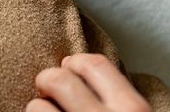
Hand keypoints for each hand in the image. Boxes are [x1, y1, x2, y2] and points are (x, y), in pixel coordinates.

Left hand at [26, 54, 151, 111]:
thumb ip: (119, 99)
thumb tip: (81, 74)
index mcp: (132, 108)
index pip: (94, 64)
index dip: (75, 62)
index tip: (67, 67)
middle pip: (60, 79)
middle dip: (47, 79)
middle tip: (46, 88)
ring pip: (37, 107)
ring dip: (37, 107)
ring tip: (46, 111)